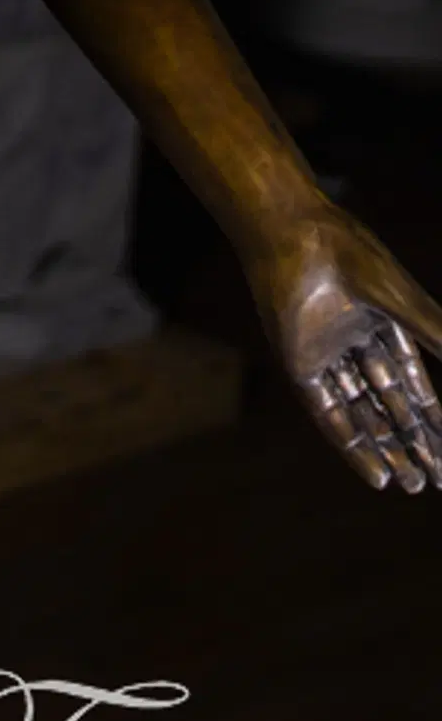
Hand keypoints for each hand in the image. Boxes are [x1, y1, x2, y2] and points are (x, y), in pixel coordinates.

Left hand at [256, 203, 441, 493]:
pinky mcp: (298, 364)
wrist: (294, 236)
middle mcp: (354, 343)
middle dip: (413, 442)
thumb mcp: (406, 305)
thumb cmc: (353, 259)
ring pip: (361, 413)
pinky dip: (350, 444)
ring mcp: (325, 354)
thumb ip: (439, 339)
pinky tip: (373, 473)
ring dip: (385, 448)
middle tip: (436, 482)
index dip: (433, 419)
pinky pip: (328, 413)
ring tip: (412, 484)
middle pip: (389, 404)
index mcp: (383, 325)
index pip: (413, 383)